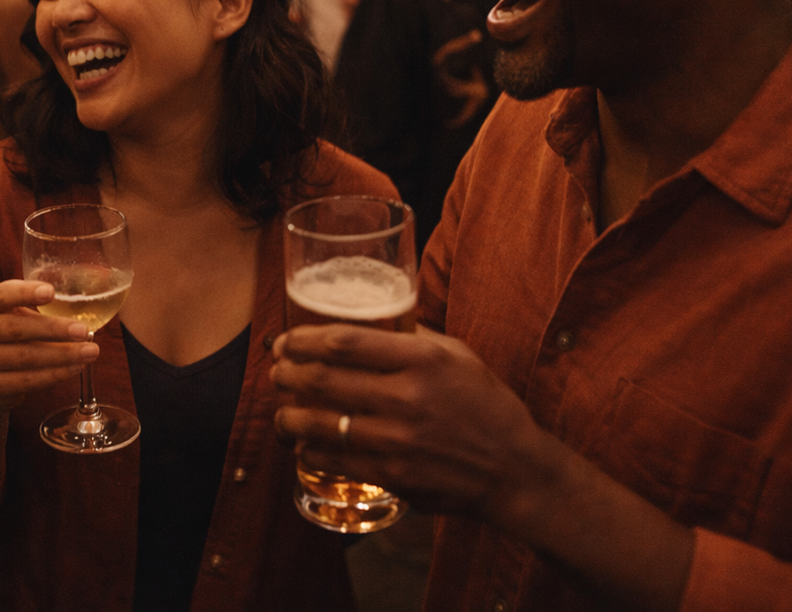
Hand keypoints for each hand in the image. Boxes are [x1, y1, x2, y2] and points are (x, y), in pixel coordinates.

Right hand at [0, 279, 98, 414]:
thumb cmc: (11, 335)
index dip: (25, 292)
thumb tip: (85, 305)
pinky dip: (55, 374)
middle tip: (84, 331)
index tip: (51, 292)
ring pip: (26, 357)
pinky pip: (28, 380)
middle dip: (54, 329)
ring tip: (90, 352)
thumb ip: (38, 306)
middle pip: (18, 328)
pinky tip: (75, 367)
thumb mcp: (15, 314)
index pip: (2, 295)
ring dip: (63, 355)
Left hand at [272, 324, 548, 519]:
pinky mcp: (394, 476)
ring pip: (320, 424)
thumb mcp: (459, 356)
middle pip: (322, 379)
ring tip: (281, 412)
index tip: (286, 341)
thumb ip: (414, 337)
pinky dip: (311, 451)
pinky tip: (304, 445)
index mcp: (422, 359)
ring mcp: (398, 440)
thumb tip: (375, 317)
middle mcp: (407, 397)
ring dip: (288, 416)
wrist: (515, 471)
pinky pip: (336, 461)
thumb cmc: (487, 407)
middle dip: (286, 373)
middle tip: (276, 372)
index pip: (343, 341)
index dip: (303, 340)